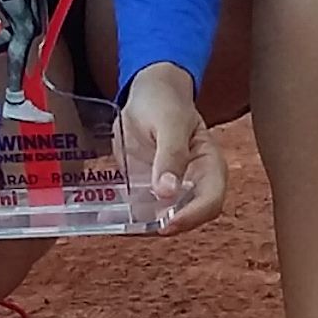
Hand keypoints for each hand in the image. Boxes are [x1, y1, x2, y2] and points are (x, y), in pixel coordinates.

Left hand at [115, 63, 230, 234]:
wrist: (146, 92)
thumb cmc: (165, 102)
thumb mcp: (170, 122)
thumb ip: (171, 155)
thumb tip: (168, 191)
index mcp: (209, 166)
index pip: (211, 201)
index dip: (192, 216)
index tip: (168, 223)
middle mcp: (193, 183)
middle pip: (188, 217)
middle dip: (165, 226)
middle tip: (139, 226)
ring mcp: (169, 189)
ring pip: (162, 218)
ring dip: (142, 226)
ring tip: (119, 224)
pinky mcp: (147, 189)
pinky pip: (139, 209)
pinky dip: (125, 217)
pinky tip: (107, 217)